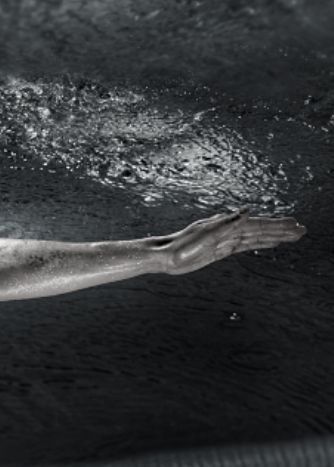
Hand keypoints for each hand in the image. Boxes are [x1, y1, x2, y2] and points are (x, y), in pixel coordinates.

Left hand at [162, 206, 306, 274]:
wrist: (165, 256)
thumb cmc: (182, 246)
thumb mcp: (205, 235)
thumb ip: (228, 223)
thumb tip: (249, 210)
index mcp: (226, 226)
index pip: (257, 225)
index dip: (276, 226)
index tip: (295, 226)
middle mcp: (227, 231)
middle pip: (260, 230)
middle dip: (281, 230)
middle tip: (302, 230)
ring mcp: (224, 240)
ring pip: (255, 237)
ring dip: (273, 236)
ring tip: (291, 236)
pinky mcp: (220, 250)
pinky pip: (244, 246)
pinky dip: (259, 243)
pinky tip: (268, 243)